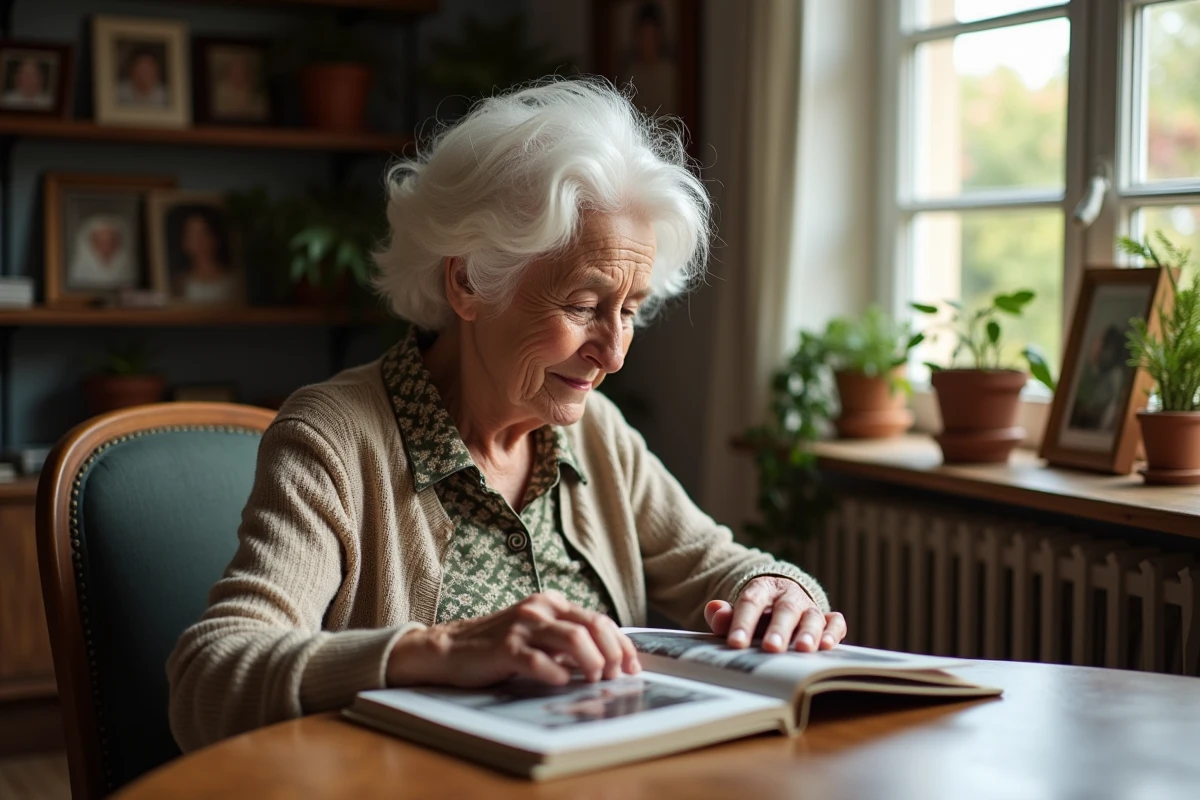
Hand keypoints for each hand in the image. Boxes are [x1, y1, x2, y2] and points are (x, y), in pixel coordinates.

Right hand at [386, 591, 640, 687]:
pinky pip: (540, 661)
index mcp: (551, 604)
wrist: (449, 649)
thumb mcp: (537, 636)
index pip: (600, 620)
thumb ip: (567, 643)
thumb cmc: (497, 646)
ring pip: (573, 638)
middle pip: (593, 626)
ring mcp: (522, 627)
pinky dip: (557, 674)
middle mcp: (540, 609)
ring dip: (592, 662)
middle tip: (616, 677)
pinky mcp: (505, 648)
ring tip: (594, 680)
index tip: (632, 667)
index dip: (622, 645)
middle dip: (613, 654)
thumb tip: (607, 662)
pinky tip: (561, 683)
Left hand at [705, 576, 846, 652]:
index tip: (736, 644)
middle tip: (771, 647)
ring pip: (811, 616)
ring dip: (808, 633)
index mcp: (762, 588)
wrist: (781, 599)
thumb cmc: (756, 614)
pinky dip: (833, 632)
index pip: (751, 602)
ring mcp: (809, 606)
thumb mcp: (738, 613)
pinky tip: (827, 645)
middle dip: (778, 629)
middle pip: (784, 609)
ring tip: (803, 649)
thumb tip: (713, 609)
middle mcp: (788, 595)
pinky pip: (835, 622)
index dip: (743, 622)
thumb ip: (724, 615)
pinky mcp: (826, 618)